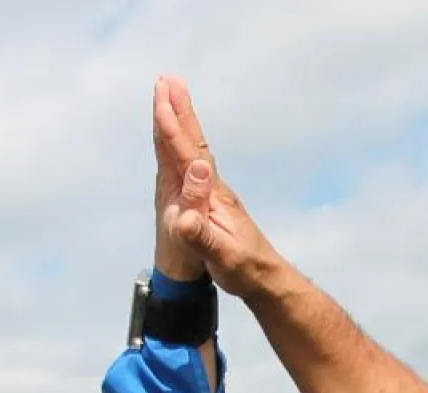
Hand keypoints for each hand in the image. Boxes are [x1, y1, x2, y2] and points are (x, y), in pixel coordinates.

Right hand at [153, 76, 279, 299]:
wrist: (266, 278)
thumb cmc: (244, 268)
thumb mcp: (222, 255)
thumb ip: (202, 235)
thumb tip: (185, 216)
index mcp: (214, 197)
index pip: (189, 157)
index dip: (173, 130)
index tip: (161, 100)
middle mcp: (215, 188)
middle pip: (194, 142)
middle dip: (179, 110)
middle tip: (166, 79)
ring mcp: (215, 192)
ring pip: (193, 149)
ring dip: (181, 122)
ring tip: (171, 98)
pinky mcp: (213, 201)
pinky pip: (192, 163)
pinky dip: (183, 145)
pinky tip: (182, 143)